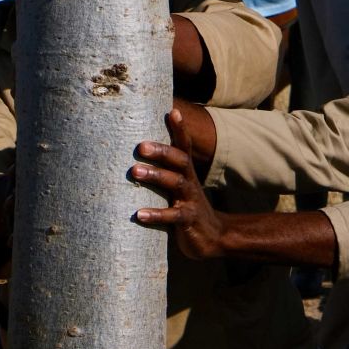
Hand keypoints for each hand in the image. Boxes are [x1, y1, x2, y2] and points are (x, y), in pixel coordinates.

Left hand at [132, 108, 223, 259]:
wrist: (213, 237)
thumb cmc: (186, 207)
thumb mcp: (177, 187)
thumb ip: (163, 172)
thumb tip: (136, 153)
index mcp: (186, 172)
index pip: (184, 146)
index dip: (180, 129)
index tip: (172, 111)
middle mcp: (190, 182)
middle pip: (180, 161)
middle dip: (162, 151)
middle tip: (141, 146)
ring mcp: (191, 200)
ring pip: (176, 184)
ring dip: (156, 176)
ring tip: (135, 171)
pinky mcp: (188, 220)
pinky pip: (173, 216)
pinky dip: (157, 214)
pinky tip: (140, 214)